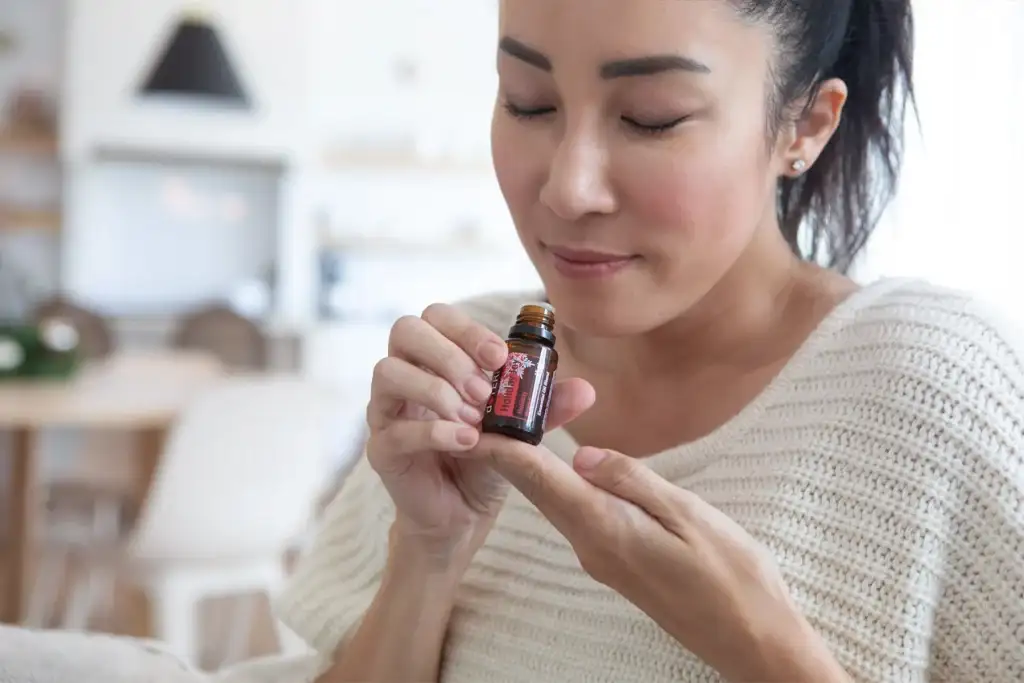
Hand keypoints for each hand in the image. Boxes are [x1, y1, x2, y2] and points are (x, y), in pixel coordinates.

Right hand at [366, 303, 594, 561]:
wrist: (463, 513)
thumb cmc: (486, 456)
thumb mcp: (520, 428)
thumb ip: (547, 406)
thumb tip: (585, 390)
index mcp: (434, 357)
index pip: (436, 316)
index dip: (467, 329)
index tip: (500, 358)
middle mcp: (404, 374)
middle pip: (405, 330)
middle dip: (449, 355)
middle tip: (484, 391)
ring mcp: (386, 410)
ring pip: (388, 371)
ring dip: (437, 389)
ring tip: (474, 419)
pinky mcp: (382, 448)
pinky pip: (395, 428)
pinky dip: (435, 431)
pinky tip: (467, 442)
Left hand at [473, 436, 848, 682]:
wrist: (749, 638)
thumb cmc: (731, 576)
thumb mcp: (688, 516)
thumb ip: (633, 482)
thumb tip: (584, 454)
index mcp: (607, 528)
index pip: (542, 480)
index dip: (505, 448)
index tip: (476, 420)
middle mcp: (592, 545)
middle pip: (538, 490)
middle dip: (509, 451)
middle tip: (486, 410)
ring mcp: (601, 556)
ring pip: (554, 502)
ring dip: (530, 467)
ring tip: (513, 426)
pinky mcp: (614, 561)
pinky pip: (575, 515)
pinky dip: (557, 485)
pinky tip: (558, 466)